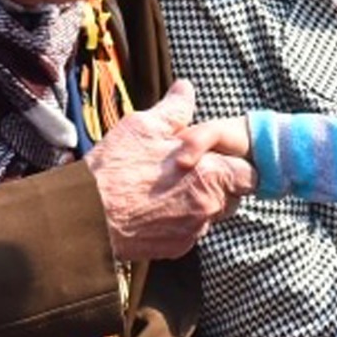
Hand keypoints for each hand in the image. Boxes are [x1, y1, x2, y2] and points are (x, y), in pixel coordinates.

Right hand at [85, 80, 255, 260]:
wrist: (87, 215)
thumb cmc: (115, 169)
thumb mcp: (143, 127)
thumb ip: (174, 109)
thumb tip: (185, 88)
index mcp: (210, 173)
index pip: (249, 173)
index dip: (235, 163)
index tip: (217, 158)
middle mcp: (209, 206)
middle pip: (234, 196)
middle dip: (221, 183)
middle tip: (191, 170)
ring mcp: (193, 231)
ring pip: (212, 214)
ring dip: (201, 201)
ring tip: (172, 187)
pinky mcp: (177, 248)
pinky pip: (191, 231)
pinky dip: (181, 219)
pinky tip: (158, 207)